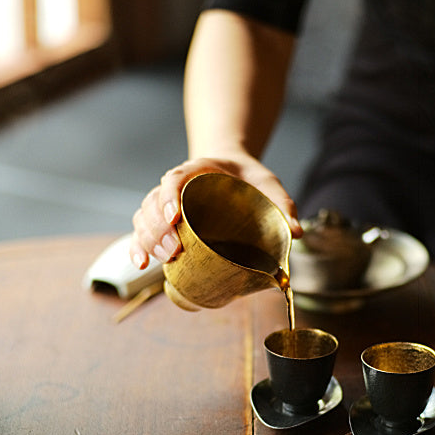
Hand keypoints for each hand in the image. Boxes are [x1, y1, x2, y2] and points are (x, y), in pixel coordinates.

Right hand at [130, 156, 301, 268]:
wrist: (232, 170)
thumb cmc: (248, 179)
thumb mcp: (268, 184)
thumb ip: (283, 205)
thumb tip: (297, 233)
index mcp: (196, 170)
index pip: (174, 179)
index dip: (169, 197)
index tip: (174, 218)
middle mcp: (174, 186)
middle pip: (153, 203)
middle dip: (158, 229)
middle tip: (174, 249)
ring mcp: (164, 205)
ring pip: (143, 218)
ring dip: (147, 240)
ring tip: (163, 260)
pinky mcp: (162, 222)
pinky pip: (142, 232)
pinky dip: (137, 247)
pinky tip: (141, 264)